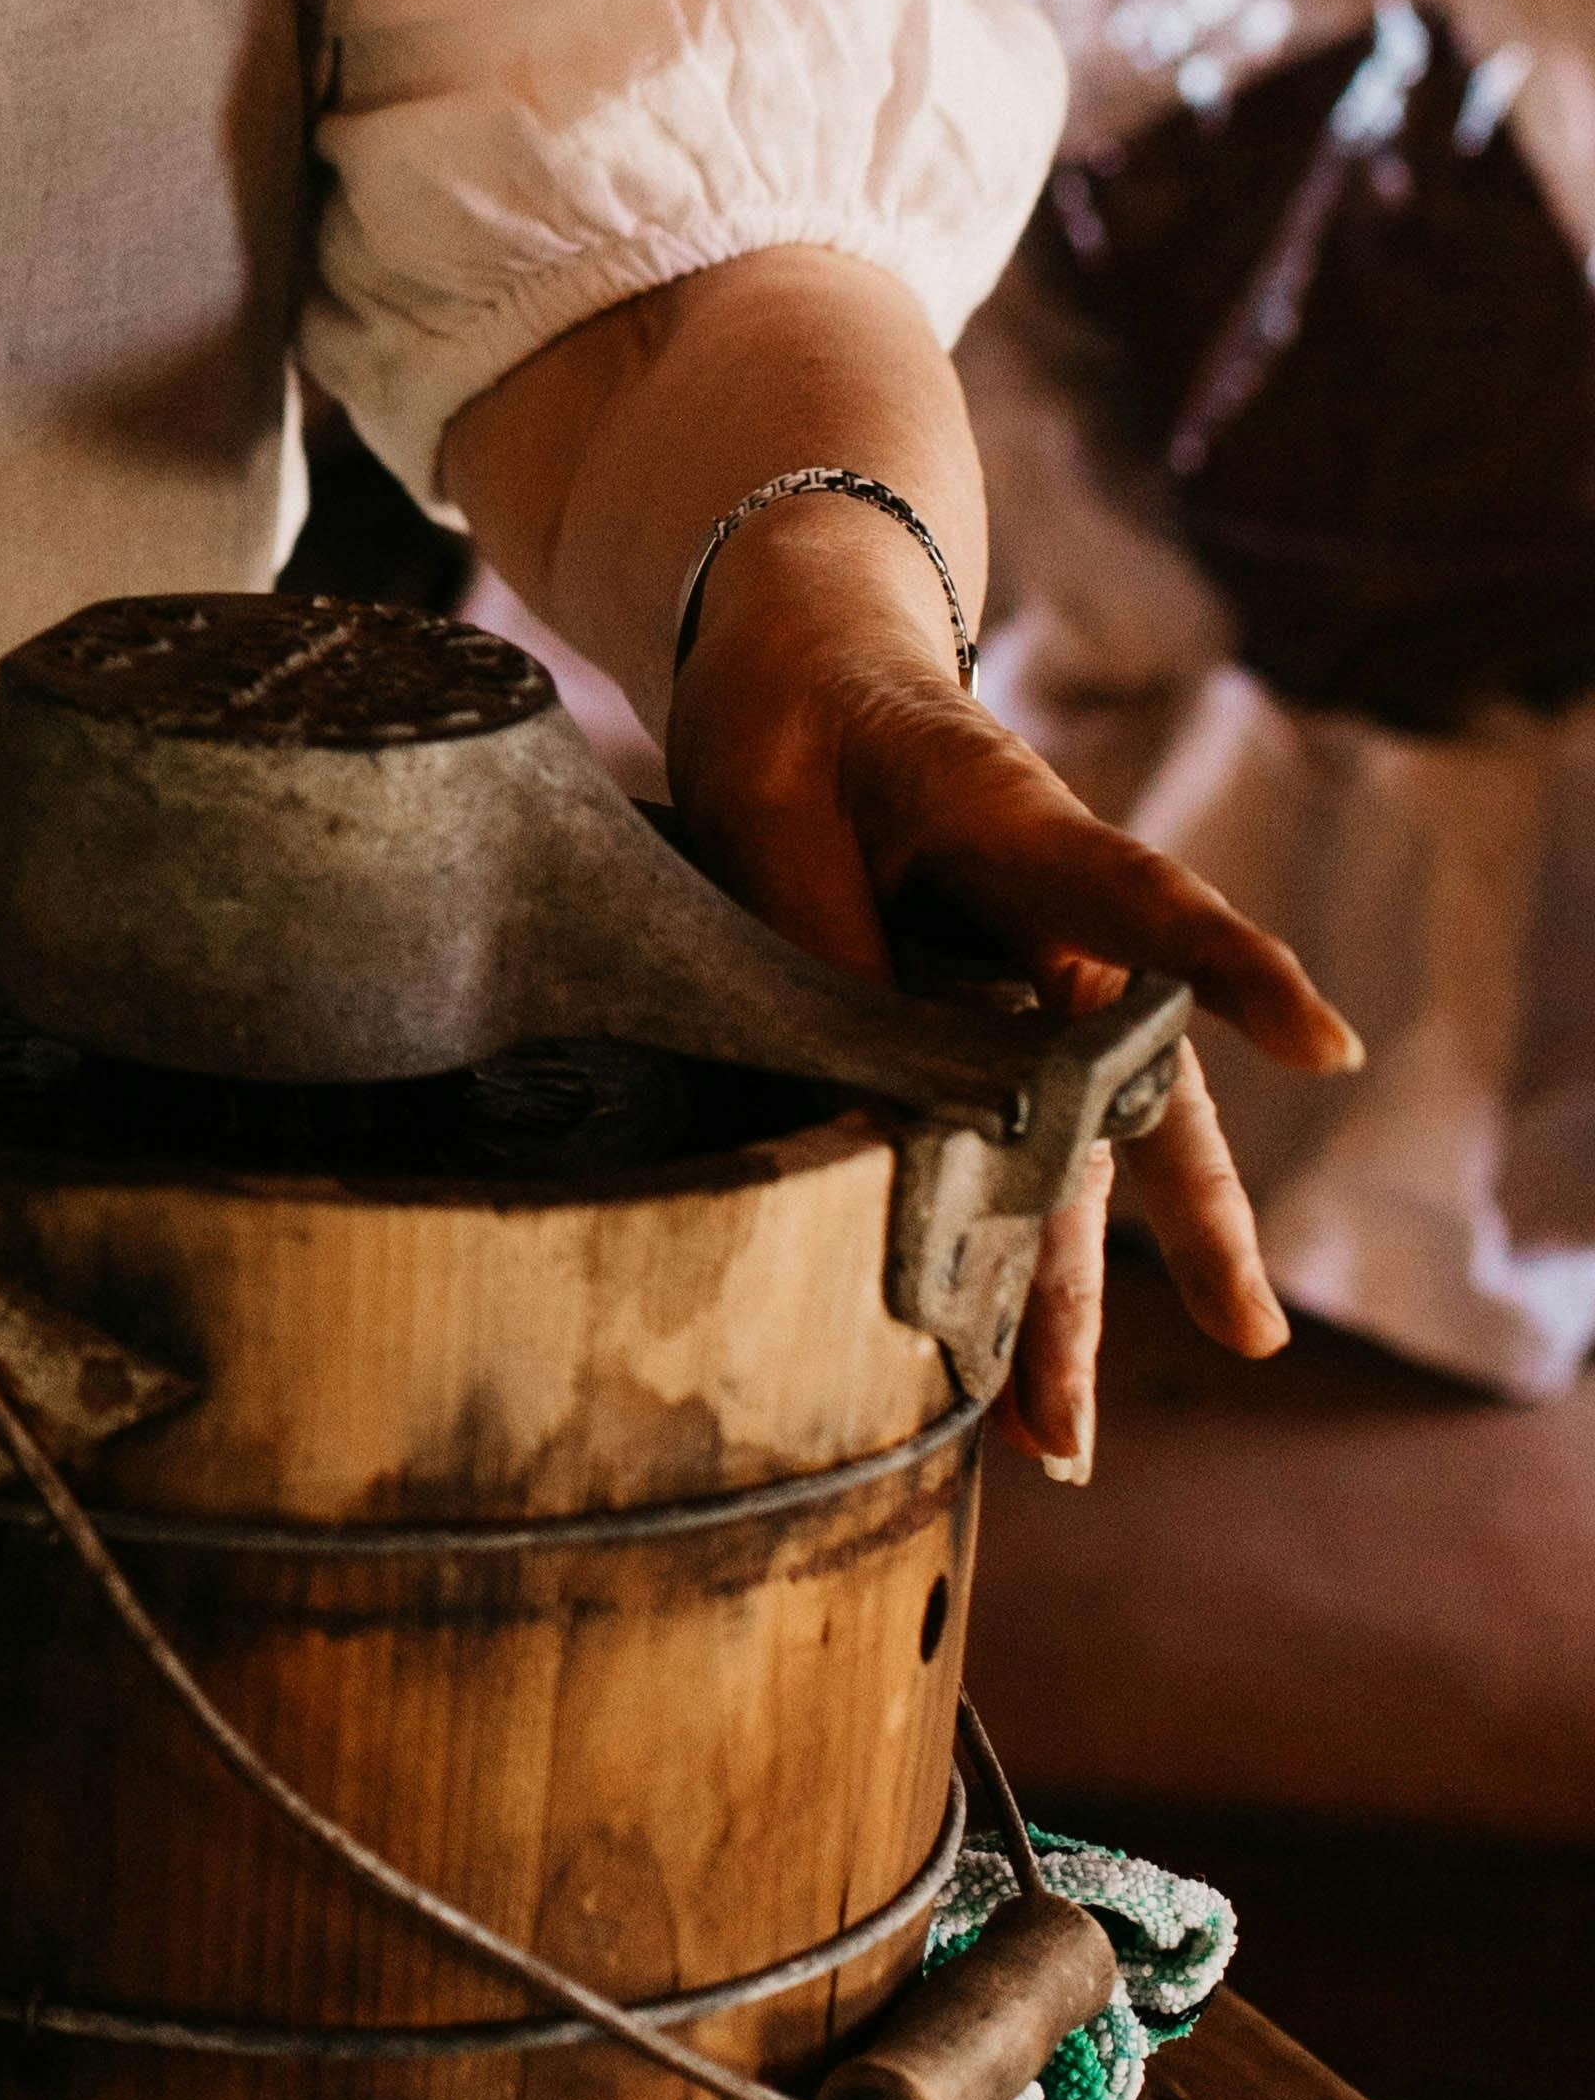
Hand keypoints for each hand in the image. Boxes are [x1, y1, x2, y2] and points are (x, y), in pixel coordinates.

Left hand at [672, 549, 1359, 1484]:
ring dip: (1064, 1294)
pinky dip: (989, 1257)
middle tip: (1246, 1339)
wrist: (797, 658)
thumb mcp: (779, 801)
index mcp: (1029, 833)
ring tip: (1060, 1441)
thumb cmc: (800, 712)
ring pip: (1070, 1156)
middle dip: (1185, 1224)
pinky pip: (996, 1150)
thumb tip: (850, 1110)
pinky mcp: (969, 1025)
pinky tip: (979, 1372)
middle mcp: (1053, 930)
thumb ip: (826, 942)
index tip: (1320, 1044)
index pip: (1150, 900)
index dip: (1231, 971)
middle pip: (1137, 1089)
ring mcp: (1021, 986)